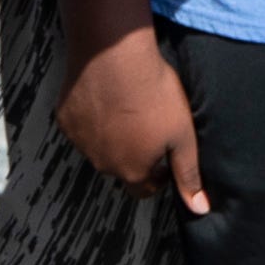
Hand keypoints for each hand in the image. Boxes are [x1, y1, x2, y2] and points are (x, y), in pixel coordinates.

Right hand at [58, 34, 211, 213]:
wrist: (114, 54)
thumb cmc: (154, 94)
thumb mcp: (183, 135)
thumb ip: (188, 174)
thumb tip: (200, 210)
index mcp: (132, 171)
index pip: (144, 189)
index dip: (157, 174)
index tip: (164, 151)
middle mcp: (102, 164)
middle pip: (121, 167)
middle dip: (133, 153)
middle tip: (146, 123)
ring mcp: (79, 142)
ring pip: (98, 147)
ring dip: (111, 135)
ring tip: (126, 107)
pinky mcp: (65, 118)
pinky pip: (81, 125)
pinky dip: (92, 117)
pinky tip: (104, 97)